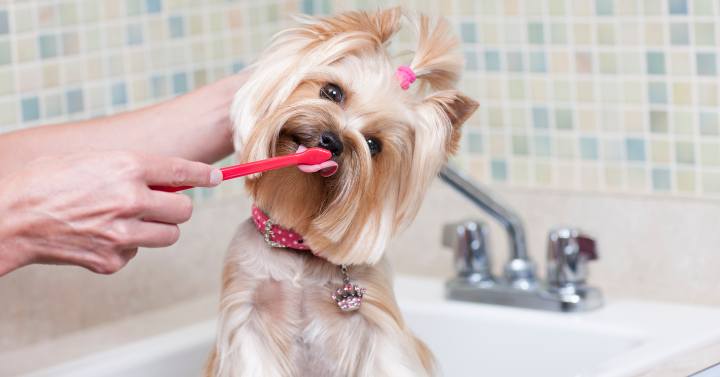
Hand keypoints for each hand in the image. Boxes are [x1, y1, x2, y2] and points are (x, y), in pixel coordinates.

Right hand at [0, 151, 221, 275]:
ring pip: (169, 235)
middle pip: (183, 209)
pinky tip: (101, 237)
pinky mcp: (111, 260)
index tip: (216, 177)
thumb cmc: (43, 182)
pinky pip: (136, 254)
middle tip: (161, 204)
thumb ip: (129, 168)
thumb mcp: (90, 159)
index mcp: (126, 167)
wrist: (8, 218)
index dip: (204, 174)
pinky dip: (126, 248)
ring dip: (158, 229)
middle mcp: (130, 199)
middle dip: (176, 206)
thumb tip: (162, 177)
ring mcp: (122, 233)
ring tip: (130, 221)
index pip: (182, 170)